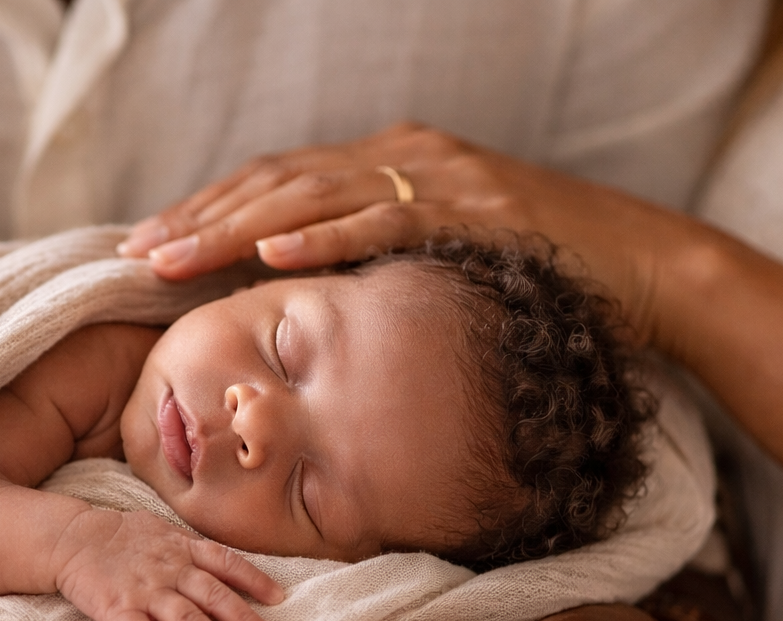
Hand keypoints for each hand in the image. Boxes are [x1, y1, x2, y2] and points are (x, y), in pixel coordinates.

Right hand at [55, 508, 283, 620]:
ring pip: (187, 618)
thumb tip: (223, 565)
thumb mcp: (161, 530)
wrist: (71, 536)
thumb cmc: (119, 536)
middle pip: (215, 594)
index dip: (255, 580)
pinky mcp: (119, 610)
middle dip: (246, 620)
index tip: (280, 599)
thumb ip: (191, 549)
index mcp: (182, 547)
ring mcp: (145, 590)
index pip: (227, 562)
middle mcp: (170, 568)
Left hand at [118, 122, 706, 348]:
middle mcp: (406, 158)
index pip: (277, 182)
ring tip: (173, 257)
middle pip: (279, 181)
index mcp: (390, 165)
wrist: (646, 266)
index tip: (148, 248)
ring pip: (315, 196)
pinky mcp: (475, 212)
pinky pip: (387, 221)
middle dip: (200, 220)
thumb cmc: (537, 276)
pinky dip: (325, 237)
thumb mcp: (438, 263)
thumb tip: (300, 299)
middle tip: (136, 255)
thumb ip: (376, 263)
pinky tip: (272, 253)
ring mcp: (441, 179)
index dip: (208, 213)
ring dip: (236, 227)